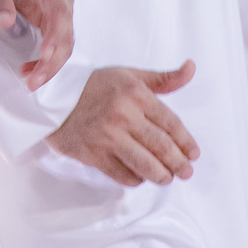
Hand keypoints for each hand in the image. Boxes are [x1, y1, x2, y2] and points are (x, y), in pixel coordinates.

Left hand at [0, 0, 74, 88]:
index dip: (56, 37)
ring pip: (65, 45)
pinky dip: (47, 61)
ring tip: (30, 82)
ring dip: (51, 66)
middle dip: (52, 62)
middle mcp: (62, 1)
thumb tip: (4, 23)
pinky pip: (57, 45)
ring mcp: (61, 13)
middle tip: (33, 81)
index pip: (60, 14)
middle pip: (66, 36)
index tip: (45, 55)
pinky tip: (31, 70)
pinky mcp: (54, 22)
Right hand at [48, 61, 198, 186]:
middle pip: (161, 148)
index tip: (193, 154)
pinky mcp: (92, 153)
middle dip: (178, 164)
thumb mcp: (130, 76)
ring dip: (161, 176)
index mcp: (135, 95)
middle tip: (185, 172)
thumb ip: (164, 79)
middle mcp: (123, 116)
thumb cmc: (96, 86)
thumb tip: (191, 68)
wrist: (54, 96)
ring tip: (166, 178)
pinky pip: (122, 175)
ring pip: (144, 165)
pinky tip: (140, 176)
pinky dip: (135, 179)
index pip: (171, 124)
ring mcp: (107, 137)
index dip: (186, 142)